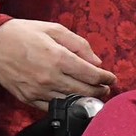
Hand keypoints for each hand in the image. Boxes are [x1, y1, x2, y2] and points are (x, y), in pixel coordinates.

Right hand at [0, 19, 115, 109]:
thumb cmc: (23, 34)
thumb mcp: (54, 29)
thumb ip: (79, 45)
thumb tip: (96, 62)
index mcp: (58, 58)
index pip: (91, 74)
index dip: (106, 78)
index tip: (112, 78)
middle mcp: (49, 77)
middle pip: (84, 90)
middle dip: (100, 90)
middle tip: (106, 88)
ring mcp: (37, 90)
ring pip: (70, 101)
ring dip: (86, 99)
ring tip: (94, 95)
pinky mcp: (27, 98)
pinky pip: (51, 107)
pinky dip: (66, 105)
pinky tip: (73, 100)